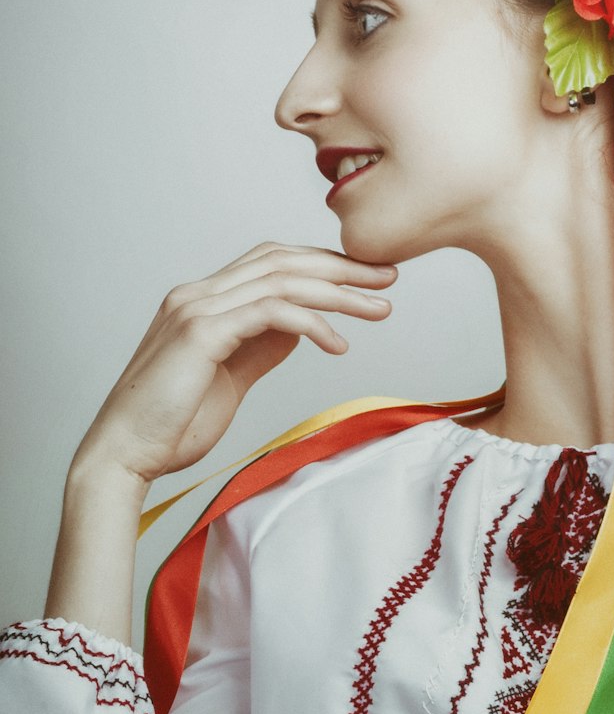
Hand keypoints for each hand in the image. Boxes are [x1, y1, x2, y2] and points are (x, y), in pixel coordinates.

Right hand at [73, 242, 397, 486]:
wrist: (126, 453)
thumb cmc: (173, 424)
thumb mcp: (230, 377)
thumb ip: (260, 347)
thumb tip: (301, 328)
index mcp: (204, 301)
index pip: (272, 262)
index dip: (322, 265)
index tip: (367, 279)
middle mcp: (198, 295)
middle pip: (282, 260)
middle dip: (341, 267)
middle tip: (388, 278)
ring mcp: (196, 309)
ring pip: (282, 280)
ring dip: (338, 292)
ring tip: (379, 309)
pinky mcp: (201, 334)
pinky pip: (271, 313)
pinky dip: (312, 323)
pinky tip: (338, 344)